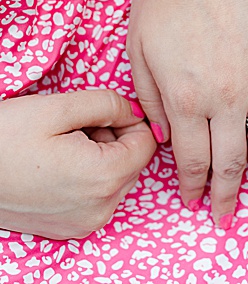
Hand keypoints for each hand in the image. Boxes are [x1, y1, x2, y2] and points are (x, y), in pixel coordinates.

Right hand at [0, 90, 155, 239]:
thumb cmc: (3, 138)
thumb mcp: (57, 107)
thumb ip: (108, 104)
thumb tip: (135, 112)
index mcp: (104, 177)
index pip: (147, 142)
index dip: (129, 121)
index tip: (101, 113)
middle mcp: (101, 208)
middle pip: (134, 162)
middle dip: (114, 139)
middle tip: (76, 128)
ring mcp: (86, 223)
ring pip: (117, 179)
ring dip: (101, 157)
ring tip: (63, 146)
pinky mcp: (70, 229)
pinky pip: (98, 197)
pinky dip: (88, 177)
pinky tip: (57, 166)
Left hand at [126, 0, 247, 227]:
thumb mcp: (139, 51)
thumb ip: (151, 99)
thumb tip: (166, 138)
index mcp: (187, 97)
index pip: (192, 159)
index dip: (191, 186)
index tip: (193, 202)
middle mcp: (227, 97)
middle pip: (231, 161)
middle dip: (227, 196)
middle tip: (228, 218)